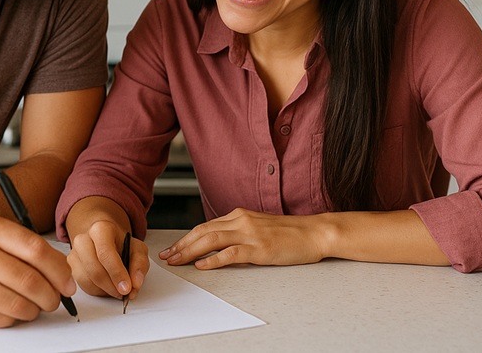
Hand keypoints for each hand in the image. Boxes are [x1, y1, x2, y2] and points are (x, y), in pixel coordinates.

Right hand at [0, 215, 76, 327]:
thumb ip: (23, 248)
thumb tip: (63, 273)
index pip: (37, 250)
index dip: (60, 271)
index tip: (69, 284)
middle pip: (31, 281)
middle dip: (51, 296)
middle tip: (54, 301)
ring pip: (19, 305)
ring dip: (34, 311)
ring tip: (33, 308)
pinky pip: (1, 319)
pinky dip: (13, 320)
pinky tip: (10, 312)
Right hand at [67, 219, 148, 300]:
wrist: (105, 241)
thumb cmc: (120, 244)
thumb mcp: (137, 249)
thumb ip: (140, 264)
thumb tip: (135, 283)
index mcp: (100, 229)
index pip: (105, 253)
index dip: (117, 273)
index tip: (126, 287)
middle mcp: (83, 239)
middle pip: (94, 269)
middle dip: (111, 286)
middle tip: (123, 292)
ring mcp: (74, 253)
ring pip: (86, 280)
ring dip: (104, 290)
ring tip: (116, 288)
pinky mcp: (70, 267)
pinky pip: (82, 286)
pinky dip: (97, 291)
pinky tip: (106, 286)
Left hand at [159, 208, 325, 268]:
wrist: (314, 232)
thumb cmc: (289, 233)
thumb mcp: (258, 227)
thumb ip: (239, 231)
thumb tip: (218, 243)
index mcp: (239, 215)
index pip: (205, 226)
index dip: (186, 238)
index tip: (173, 248)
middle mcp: (241, 220)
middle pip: (203, 231)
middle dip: (182, 244)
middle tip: (167, 257)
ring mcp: (250, 233)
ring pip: (212, 240)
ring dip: (190, 251)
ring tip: (177, 261)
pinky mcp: (259, 248)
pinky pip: (231, 253)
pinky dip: (213, 259)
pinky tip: (202, 265)